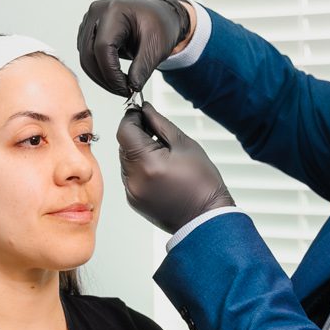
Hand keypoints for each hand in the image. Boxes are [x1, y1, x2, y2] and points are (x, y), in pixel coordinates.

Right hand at [77, 0, 191, 97]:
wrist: (159, 15)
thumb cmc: (159, 24)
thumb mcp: (157, 46)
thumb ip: (143, 67)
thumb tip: (131, 88)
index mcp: (114, 10)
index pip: (103, 47)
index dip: (112, 73)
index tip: (126, 89)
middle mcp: (96, 13)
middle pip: (89, 54)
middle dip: (106, 79)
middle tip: (124, 92)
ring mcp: (89, 22)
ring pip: (85, 59)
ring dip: (102, 78)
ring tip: (122, 86)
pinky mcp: (88, 32)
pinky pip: (87, 57)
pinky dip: (100, 71)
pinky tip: (115, 77)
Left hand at [116, 102, 235, 234]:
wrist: (206, 219)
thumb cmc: (202, 185)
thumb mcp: (184, 145)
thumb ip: (160, 124)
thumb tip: (145, 109)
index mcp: (146, 163)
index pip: (124, 130)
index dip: (132, 117)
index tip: (142, 113)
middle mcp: (133, 179)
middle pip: (124, 146)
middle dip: (137, 135)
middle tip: (157, 134)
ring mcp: (132, 192)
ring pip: (126, 161)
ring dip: (139, 153)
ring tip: (163, 156)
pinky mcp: (134, 201)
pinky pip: (131, 177)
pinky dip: (141, 169)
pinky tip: (161, 172)